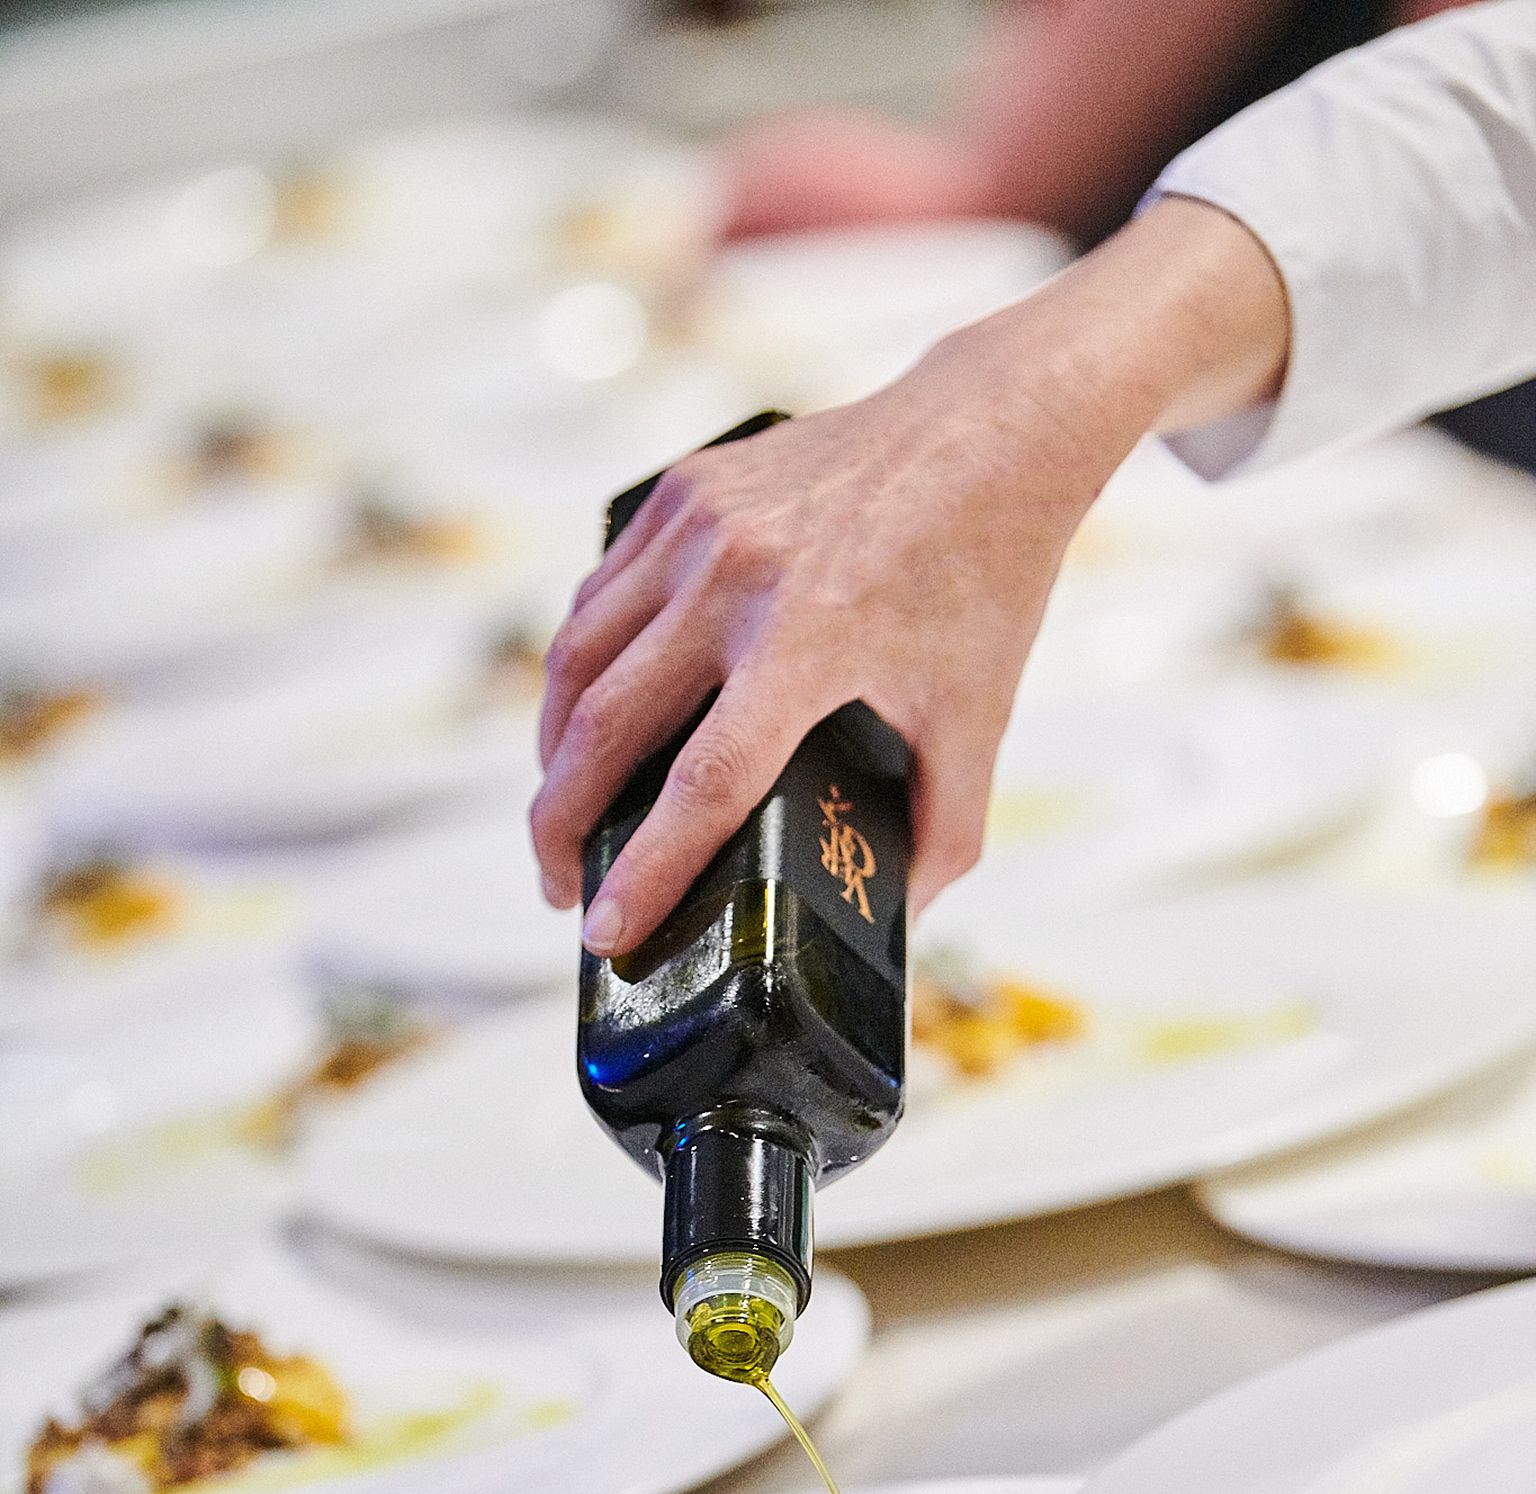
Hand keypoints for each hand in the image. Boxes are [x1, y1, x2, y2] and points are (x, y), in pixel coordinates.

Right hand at [533, 197, 1287, 955]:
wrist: (987, 429)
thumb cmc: (985, 580)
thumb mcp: (979, 714)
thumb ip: (945, 828)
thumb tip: (900, 921)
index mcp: (811, 643)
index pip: (703, 784)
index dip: (645, 871)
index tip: (604, 935)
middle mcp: (737, 580)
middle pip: (607, 728)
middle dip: (562, 825)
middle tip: (559, 890)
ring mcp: (698, 526)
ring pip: (577, 658)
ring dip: (553, 753)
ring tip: (562, 816)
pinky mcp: (681, 490)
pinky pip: (597, 597)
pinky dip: (578, 671)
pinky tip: (586, 722)